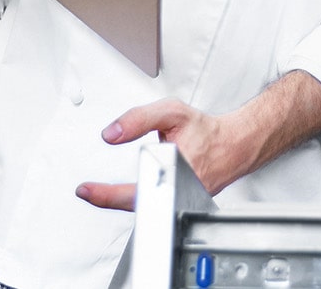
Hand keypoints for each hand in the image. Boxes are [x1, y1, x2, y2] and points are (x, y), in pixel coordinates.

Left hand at [74, 99, 244, 211]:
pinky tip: (128, 191)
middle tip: (90, 191)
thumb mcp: (172, 113)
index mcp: (174, 171)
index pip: (135, 190)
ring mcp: (180, 201)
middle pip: (136, 204)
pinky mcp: (181, 202)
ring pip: (145, 207)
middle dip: (110, 199)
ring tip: (103, 191)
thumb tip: (112, 134)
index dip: (107, 194)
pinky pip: (154, 205)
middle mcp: (178, 192)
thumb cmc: (206, 131)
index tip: (86, 190)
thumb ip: (139, 119)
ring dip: (123, 200)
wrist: (234, 145)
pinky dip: (138, 198)